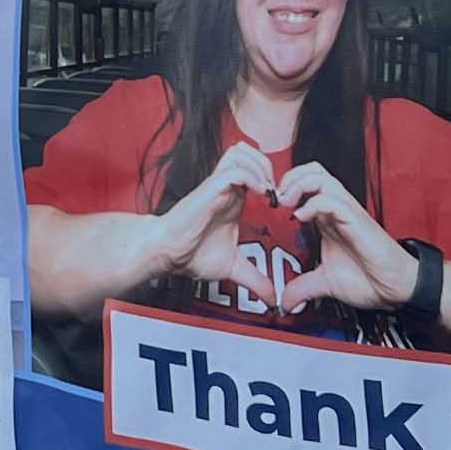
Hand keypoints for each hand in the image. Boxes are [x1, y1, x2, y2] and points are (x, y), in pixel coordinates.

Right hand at [153, 144, 274, 296]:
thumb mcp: (233, 268)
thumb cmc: (191, 254)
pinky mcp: (209, 190)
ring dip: (260, 167)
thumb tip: (272, 298)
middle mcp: (226, 188)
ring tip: (267, 190)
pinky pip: (234, 170)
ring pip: (241, 153)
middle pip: (249, 151)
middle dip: (268, 166)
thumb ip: (255, 279)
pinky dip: (251, 177)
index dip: (273, 178)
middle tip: (276, 192)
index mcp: (233, 199)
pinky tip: (258, 194)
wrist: (168, 254)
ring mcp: (217, 186)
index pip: (254, 168)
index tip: (282, 204)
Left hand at [272, 163, 421, 313]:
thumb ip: (303, 288)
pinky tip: (301, 219)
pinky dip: (313, 204)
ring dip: (298, 184)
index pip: (305, 185)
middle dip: (288, 178)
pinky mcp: (357, 221)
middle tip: (276, 200)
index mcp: (328, 220)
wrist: (396, 289)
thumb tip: (286, 301)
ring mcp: (347, 213)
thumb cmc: (369, 279)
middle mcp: (337, 210)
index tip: (269, 207)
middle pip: (312, 171)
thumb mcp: (326, 283)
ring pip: (321, 177)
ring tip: (286, 204)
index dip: (284, 188)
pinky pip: (333, 200)